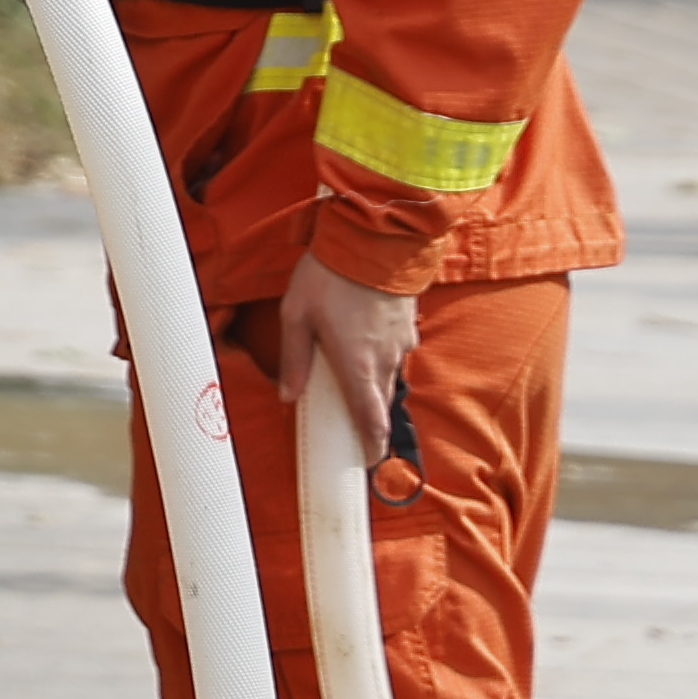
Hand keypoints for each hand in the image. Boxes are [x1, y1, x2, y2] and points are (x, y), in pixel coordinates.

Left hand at [281, 256, 419, 470]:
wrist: (374, 236)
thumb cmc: (330, 274)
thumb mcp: (296, 314)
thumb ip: (293, 358)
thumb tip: (288, 395)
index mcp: (357, 367)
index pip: (370, 421)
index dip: (371, 446)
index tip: (368, 462)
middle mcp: (385, 361)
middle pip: (379, 401)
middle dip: (369, 415)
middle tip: (352, 421)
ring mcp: (402, 342)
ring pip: (389, 375)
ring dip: (373, 380)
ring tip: (352, 372)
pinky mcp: (409, 323)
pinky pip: (396, 350)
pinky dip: (382, 354)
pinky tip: (365, 338)